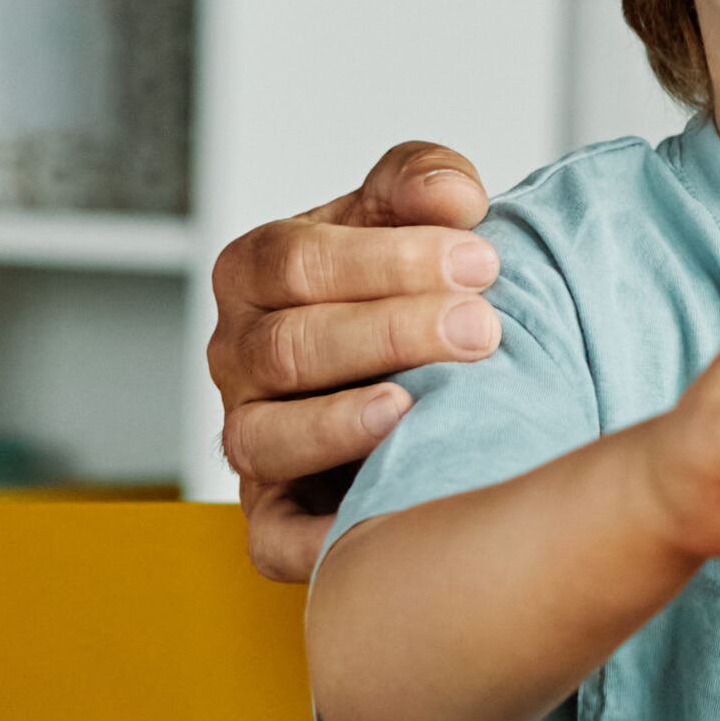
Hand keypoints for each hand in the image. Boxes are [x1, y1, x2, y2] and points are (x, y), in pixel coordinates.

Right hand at [209, 141, 500, 580]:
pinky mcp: (272, 514)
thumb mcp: (416, 210)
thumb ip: (425, 181)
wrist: (429, 355)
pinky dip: (318, 538)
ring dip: (343, 425)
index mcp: (257, 270)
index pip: (296, 261)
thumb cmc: (412, 278)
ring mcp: (249, 436)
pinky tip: (386, 506)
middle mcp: (238, 355)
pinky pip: (273, 539)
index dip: (388, 261)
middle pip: (286, 346)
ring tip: (416, 406)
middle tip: (482, 330)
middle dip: (390, 334)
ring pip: (264, 438)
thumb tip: (453, 197)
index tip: (480, 262)